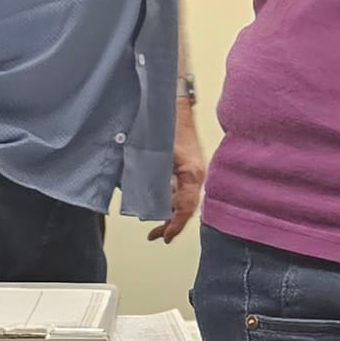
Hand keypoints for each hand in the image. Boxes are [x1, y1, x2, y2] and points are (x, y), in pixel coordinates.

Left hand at [148, 104, 205, 242]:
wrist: (173, 103)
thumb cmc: (166, 125)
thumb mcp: (156, 156)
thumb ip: (152, 181)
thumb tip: (144, 205)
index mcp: (192, 174)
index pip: (186, 209)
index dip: (175, 225)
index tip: (164, 237)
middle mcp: (196, 174)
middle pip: (187, 207)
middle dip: (172, 223)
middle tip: (156, 235)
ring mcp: (192, 170)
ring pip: (184, 199)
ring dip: (171, 212)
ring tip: (157, 225)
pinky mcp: (186, 165)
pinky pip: (181, 189)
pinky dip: (171, 200)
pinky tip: (159, 204)